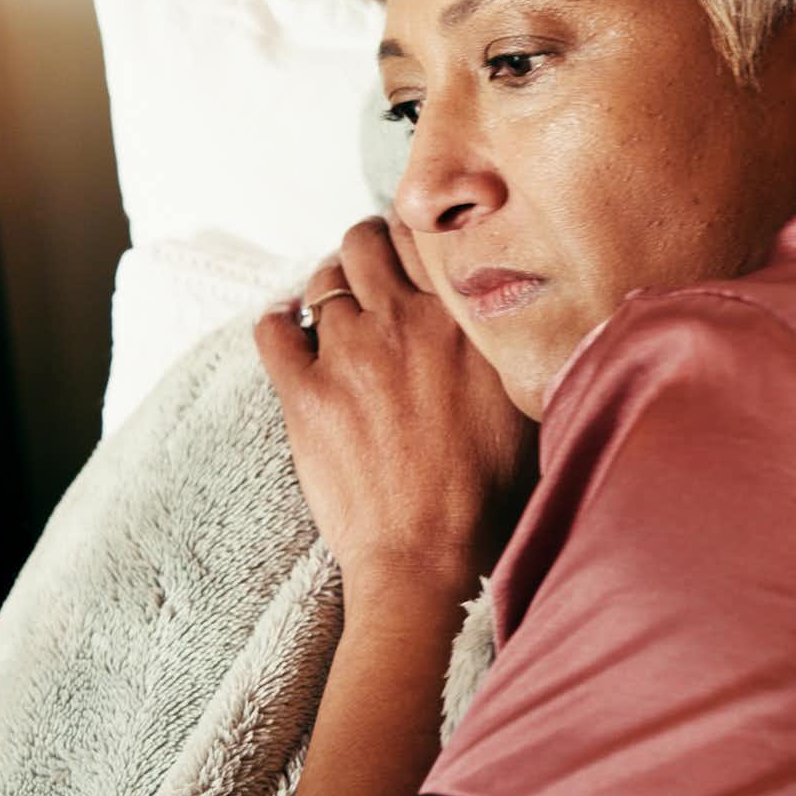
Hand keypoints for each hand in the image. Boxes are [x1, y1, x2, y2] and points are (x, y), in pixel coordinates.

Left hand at [253, 216, 536, 600]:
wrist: (428, 559)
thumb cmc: (486, 496)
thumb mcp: (522, 405)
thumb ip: (509, 346)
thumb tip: (511, 314)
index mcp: (462, 320)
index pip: (425, 236)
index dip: (414, 236)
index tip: (411, 251)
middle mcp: (404, 322)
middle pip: (366, 241)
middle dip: (364, 248)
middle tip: (368, 272)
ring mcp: (349, 355)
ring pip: (322, 280)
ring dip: (326, 287)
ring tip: (334, 309)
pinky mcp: (304, 393)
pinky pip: (273, 328)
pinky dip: (278, 320)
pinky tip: (289, 330)